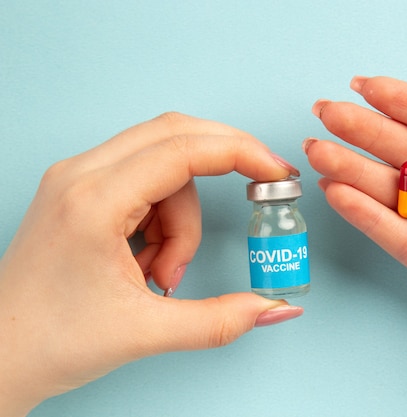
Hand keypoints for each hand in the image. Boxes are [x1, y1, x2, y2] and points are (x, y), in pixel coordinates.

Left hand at [0, 112, 302, 415]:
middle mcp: (80, 175)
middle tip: (259, 188)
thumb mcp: (146, 332)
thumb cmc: (50, 341)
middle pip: (175, 135)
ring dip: (183, 217)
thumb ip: (222, 319)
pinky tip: (147, 262)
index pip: (183, 149)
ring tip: (162, 274)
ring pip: (164, 166)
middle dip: (224, 161)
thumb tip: (277, 307)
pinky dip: (164, 219)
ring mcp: (77, 179)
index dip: (242, 153)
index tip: (278, 172)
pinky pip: (145, 184)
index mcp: (93, 201)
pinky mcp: (82, 192)